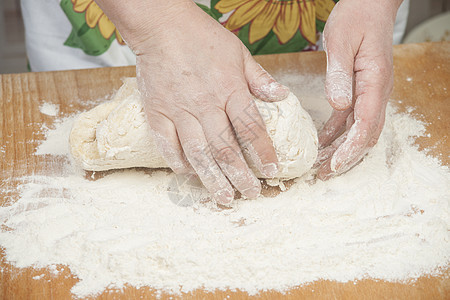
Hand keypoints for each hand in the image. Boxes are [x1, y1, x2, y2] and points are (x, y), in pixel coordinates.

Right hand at [94, 0, 289, 204]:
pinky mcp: (156, 112)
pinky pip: (167, 145)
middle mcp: (205, 103)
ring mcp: (178, 110)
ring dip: (212, 179)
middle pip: (225, 148)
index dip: (263, 152)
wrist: (161, 26)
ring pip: (198, 153)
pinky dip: (178, 163)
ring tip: (224, 198)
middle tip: (251, 194)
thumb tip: (282, 96)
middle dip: (240, 175)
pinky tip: (189, 175)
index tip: (271, 170)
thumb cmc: (202, 37)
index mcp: (229, 88)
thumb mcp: (239, 52)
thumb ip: (260, 78)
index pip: (251, 127)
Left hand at [316, 0, 402, 179]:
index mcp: (374, 81)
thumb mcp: (341, 40)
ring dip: (343, 148)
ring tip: (321, 165)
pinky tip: (322, 141)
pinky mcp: (361, 89)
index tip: (334, 165)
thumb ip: (339, 73)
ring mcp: (370, 92)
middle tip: (324, 174)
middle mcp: (377, 91)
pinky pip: (351, 117)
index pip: (366, 123)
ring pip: (360, 129)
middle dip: (347, 157)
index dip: (351, 148)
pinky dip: (338, 132)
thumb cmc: (357, 17)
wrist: (369, 6)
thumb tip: (338, 104)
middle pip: (366, 134)